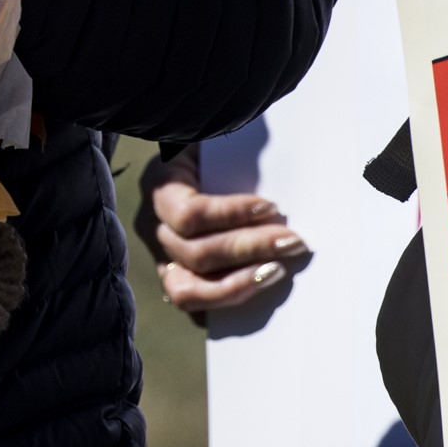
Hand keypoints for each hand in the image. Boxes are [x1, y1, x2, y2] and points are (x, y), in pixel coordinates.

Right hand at [135, 151, 307, 313]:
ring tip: (278, 271)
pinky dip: (229, 301)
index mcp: (160, 185)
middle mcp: (155, 226)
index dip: (230, 215)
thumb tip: (278, 178)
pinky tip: (261, 290)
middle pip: (196, 253)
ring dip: (239, 283)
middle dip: (249, 248)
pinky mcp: (178, 280)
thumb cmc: (218, 149)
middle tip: (292, 242)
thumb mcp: (221, 140)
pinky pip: (197, 306)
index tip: (272, 208)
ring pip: (188, 290)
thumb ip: (239, 155)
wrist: (202, 159)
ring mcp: (163, 258)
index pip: (189, 213)